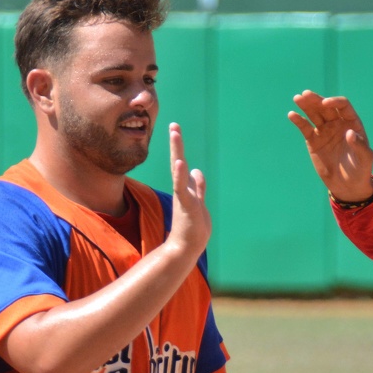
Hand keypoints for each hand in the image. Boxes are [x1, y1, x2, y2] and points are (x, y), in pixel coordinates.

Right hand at [167, 122, 210, 256]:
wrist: (186, 248)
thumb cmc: (192, 228)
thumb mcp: (198, 203)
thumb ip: (197, 187)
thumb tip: (196, 171)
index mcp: (185, 189)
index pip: (181, 164)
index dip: (178, 147)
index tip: (175, 130)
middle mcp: (182, 190)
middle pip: (178, 162)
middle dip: (176, 144)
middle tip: (174, 125)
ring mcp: (183, 197)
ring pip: (179, 170)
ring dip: (177, 151)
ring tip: (175, 134)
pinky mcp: (186, 206)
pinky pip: (182, 188)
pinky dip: (180, 175)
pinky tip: (181, 162)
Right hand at [288, 90, 372, 200]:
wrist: (346, 185)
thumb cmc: (360, 170)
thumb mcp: (365, 159)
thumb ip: (359, 145)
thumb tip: (349, 133)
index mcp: (351, 123)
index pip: (342, 106)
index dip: (334, 102)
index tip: (325, 104)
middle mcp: (337, 124)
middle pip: (325, 107)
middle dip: (316, 100)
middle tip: (305, 94)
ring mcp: (324, 131)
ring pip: (314, 114)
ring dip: (306, 105)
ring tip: (297, 98)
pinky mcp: (313, 141)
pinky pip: (305, 128)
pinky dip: (299, 121)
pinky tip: (292, 114)